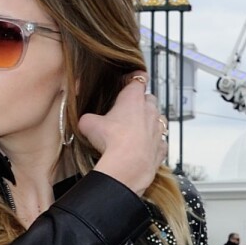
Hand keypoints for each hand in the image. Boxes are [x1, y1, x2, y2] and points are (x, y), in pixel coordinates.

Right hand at [78, 76, 165, 196]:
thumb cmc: (112, 141)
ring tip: (138, 130)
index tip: (131, 80)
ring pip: (159, 119)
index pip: (138, 79)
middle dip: (142, 103)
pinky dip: (155, 144)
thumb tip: (84, 121)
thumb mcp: (89, 125)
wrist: (128, 166)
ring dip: (151, 122)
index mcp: (133, 98)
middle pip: (150, 98)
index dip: (134, 78)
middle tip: (129, 111)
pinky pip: (161, 142)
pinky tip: (145, 148)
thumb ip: (88, 119)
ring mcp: (158, 129)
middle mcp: (149, 110)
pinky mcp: (161, 148)